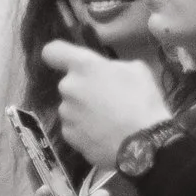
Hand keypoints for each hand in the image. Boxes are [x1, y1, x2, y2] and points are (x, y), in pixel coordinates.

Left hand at [39, 42, 170, 173]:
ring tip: (107, 121)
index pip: (52, 51)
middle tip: (106, 98)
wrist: (143, 144)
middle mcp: (68, 88)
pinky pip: (74, 127)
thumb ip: (112, 67)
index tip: (67, 61)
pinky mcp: (68, 136)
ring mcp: (66, 114)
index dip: (58, 55)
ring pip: (71, 107)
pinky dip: (84, 130)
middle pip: (69, 84)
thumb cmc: (142, 101)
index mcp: (83, 66)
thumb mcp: (137, 70)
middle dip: (83, 88)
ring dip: (83, 110)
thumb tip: (106, 72)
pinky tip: (103, 135)